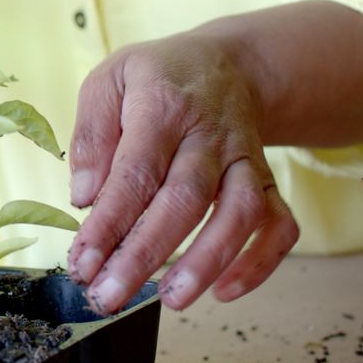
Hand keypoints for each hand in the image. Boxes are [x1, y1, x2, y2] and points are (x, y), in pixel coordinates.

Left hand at [66, 31, 299, 313]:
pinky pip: (279, 224)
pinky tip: (226, 292)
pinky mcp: (266, 179)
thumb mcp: (108, 81)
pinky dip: (260, 261)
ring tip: (171, 299)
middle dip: (145, 253)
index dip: (108, 223)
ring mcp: (244, 158)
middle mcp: (209, 135)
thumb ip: (91, 135)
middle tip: (110, 295)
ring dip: (207, 261)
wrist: (228, 62)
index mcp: (162, 107)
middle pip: (184, 199)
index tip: (83, 263)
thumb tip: (84, 196)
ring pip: (239, 213)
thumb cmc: (155, 78)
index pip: (135, 172)